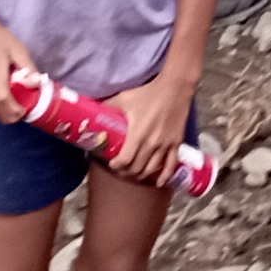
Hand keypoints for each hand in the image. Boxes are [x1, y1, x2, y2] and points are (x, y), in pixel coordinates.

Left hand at [110, 69, 194, 184]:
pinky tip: (158, 182)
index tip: (112, 164)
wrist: (174, 88)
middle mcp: (151, 144)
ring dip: (141, 175)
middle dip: (126, 172)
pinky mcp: (176, 143)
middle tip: (121, 170)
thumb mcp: (124, 98)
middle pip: (137, 168)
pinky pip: (170, 165)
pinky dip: (164, 176)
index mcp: (137, 134)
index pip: (125, 160)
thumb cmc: (148, 93)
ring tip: (134, 173)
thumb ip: (109, 105)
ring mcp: (165, 145)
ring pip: (151, 169)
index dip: (117, 165)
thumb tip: (93, 109)